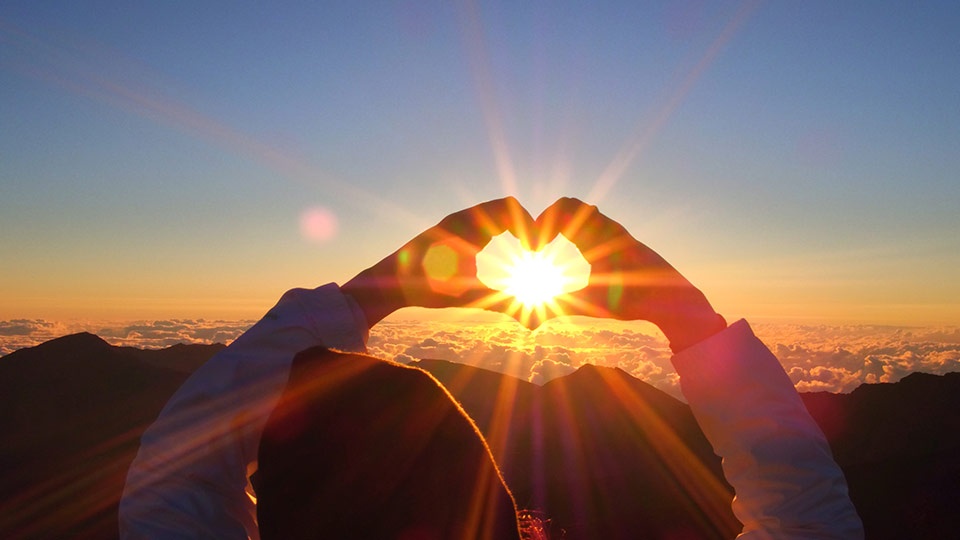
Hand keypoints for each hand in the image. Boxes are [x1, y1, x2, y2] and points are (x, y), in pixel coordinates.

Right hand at [342, 197, 535, 327]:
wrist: (395, 287)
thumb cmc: (430, 291)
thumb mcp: (474, 298)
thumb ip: (500, 303)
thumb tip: (531, 321)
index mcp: (477, 235)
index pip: (510, 218)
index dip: (530, 229)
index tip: (537, 250)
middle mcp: (469, 223)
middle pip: (508, 206)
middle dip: (530, 221)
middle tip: (538, 246)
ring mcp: (457, 221)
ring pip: (497, 205)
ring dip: (518, 221)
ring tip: (530, 244)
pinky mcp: (446, 225)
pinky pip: (477, 214)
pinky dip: (497, 224)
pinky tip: (504, 243)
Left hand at [536, 198, 725, 351]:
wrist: (663, 302)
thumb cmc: (630, 301)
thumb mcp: (587, 304)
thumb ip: (562, 305)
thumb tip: (533, 320)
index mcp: (590, 244)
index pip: (561, 222)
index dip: (541, 229)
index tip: (530, 248)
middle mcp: (599, 232)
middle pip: (565, 205)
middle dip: (542, 218)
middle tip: (531, 242)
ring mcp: (610, 230)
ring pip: (576, 204)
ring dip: (552, 216)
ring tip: (540, 240)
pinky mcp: (619, 234)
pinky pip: (593, 215)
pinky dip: (570, 221)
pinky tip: (561, 240)